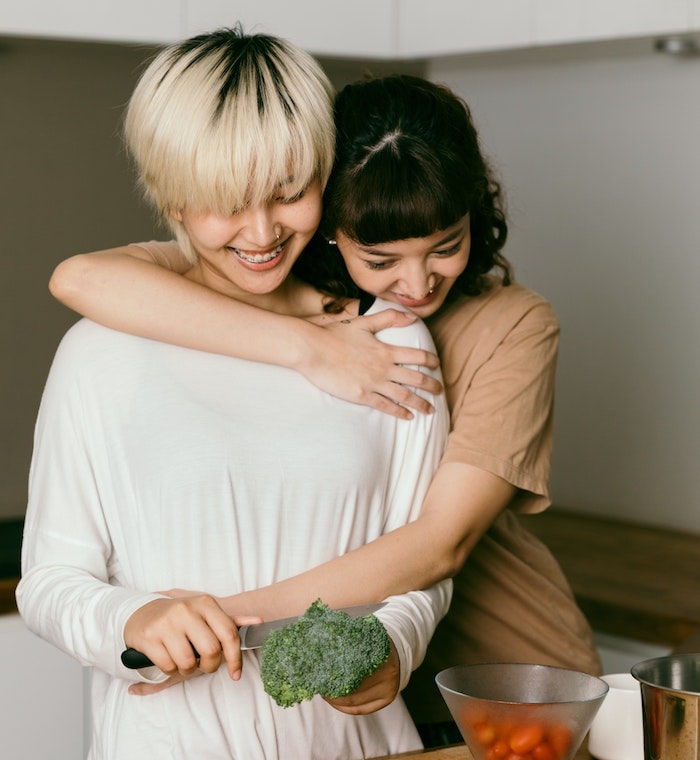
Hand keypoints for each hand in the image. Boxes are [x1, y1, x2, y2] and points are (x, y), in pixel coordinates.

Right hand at [123, 594, 260, 680]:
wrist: (142, 613)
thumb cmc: (181, 617)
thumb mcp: (206, 613)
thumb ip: (231, 620)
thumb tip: (258, 621)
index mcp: (205, 604)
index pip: (229, 634)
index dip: (235, 658)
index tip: (236, 673)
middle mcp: (186, 610)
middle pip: (211, 651)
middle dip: (210, 665)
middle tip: (204, 665)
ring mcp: (166, 623)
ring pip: (188, 662)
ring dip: (188, 669)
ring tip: (184, 659)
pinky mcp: (149, 637)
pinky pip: (168, 666)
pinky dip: (171, 669)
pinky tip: (169, 658)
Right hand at [304, 310, 442, 419]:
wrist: (313, 350)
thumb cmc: (335, 334)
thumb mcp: (363, 322)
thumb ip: (389, 318)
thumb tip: (411, 316)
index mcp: (386, 350)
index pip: (417, 355)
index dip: (431, 361)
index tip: (437, 365)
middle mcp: (384, 368)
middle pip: (417, 378)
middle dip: (432, 386)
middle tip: (441, 392)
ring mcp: (374, 383)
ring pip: (405, 396)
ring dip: (421, 403)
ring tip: (430, 410)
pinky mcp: (362, 395)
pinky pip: (386, 406)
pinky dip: (400, 412)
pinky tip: (408, 417)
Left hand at [324, 641, 399, 714]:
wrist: (398, 649)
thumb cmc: (373, 641)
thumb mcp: (364, 636)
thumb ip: (349, 640)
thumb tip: (323, 643)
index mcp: (381, 655)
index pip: (352, 672)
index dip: (334, 675)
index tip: (320, 675)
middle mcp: (388, 674)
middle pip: (353, 691)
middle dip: (333, 691)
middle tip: (320, 686)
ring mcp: (389, 689)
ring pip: (355, 703)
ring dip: (337, 701)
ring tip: (325, 693)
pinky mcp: (387, 699)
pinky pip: (362, 709)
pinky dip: (346, 707)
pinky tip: (336, 701)